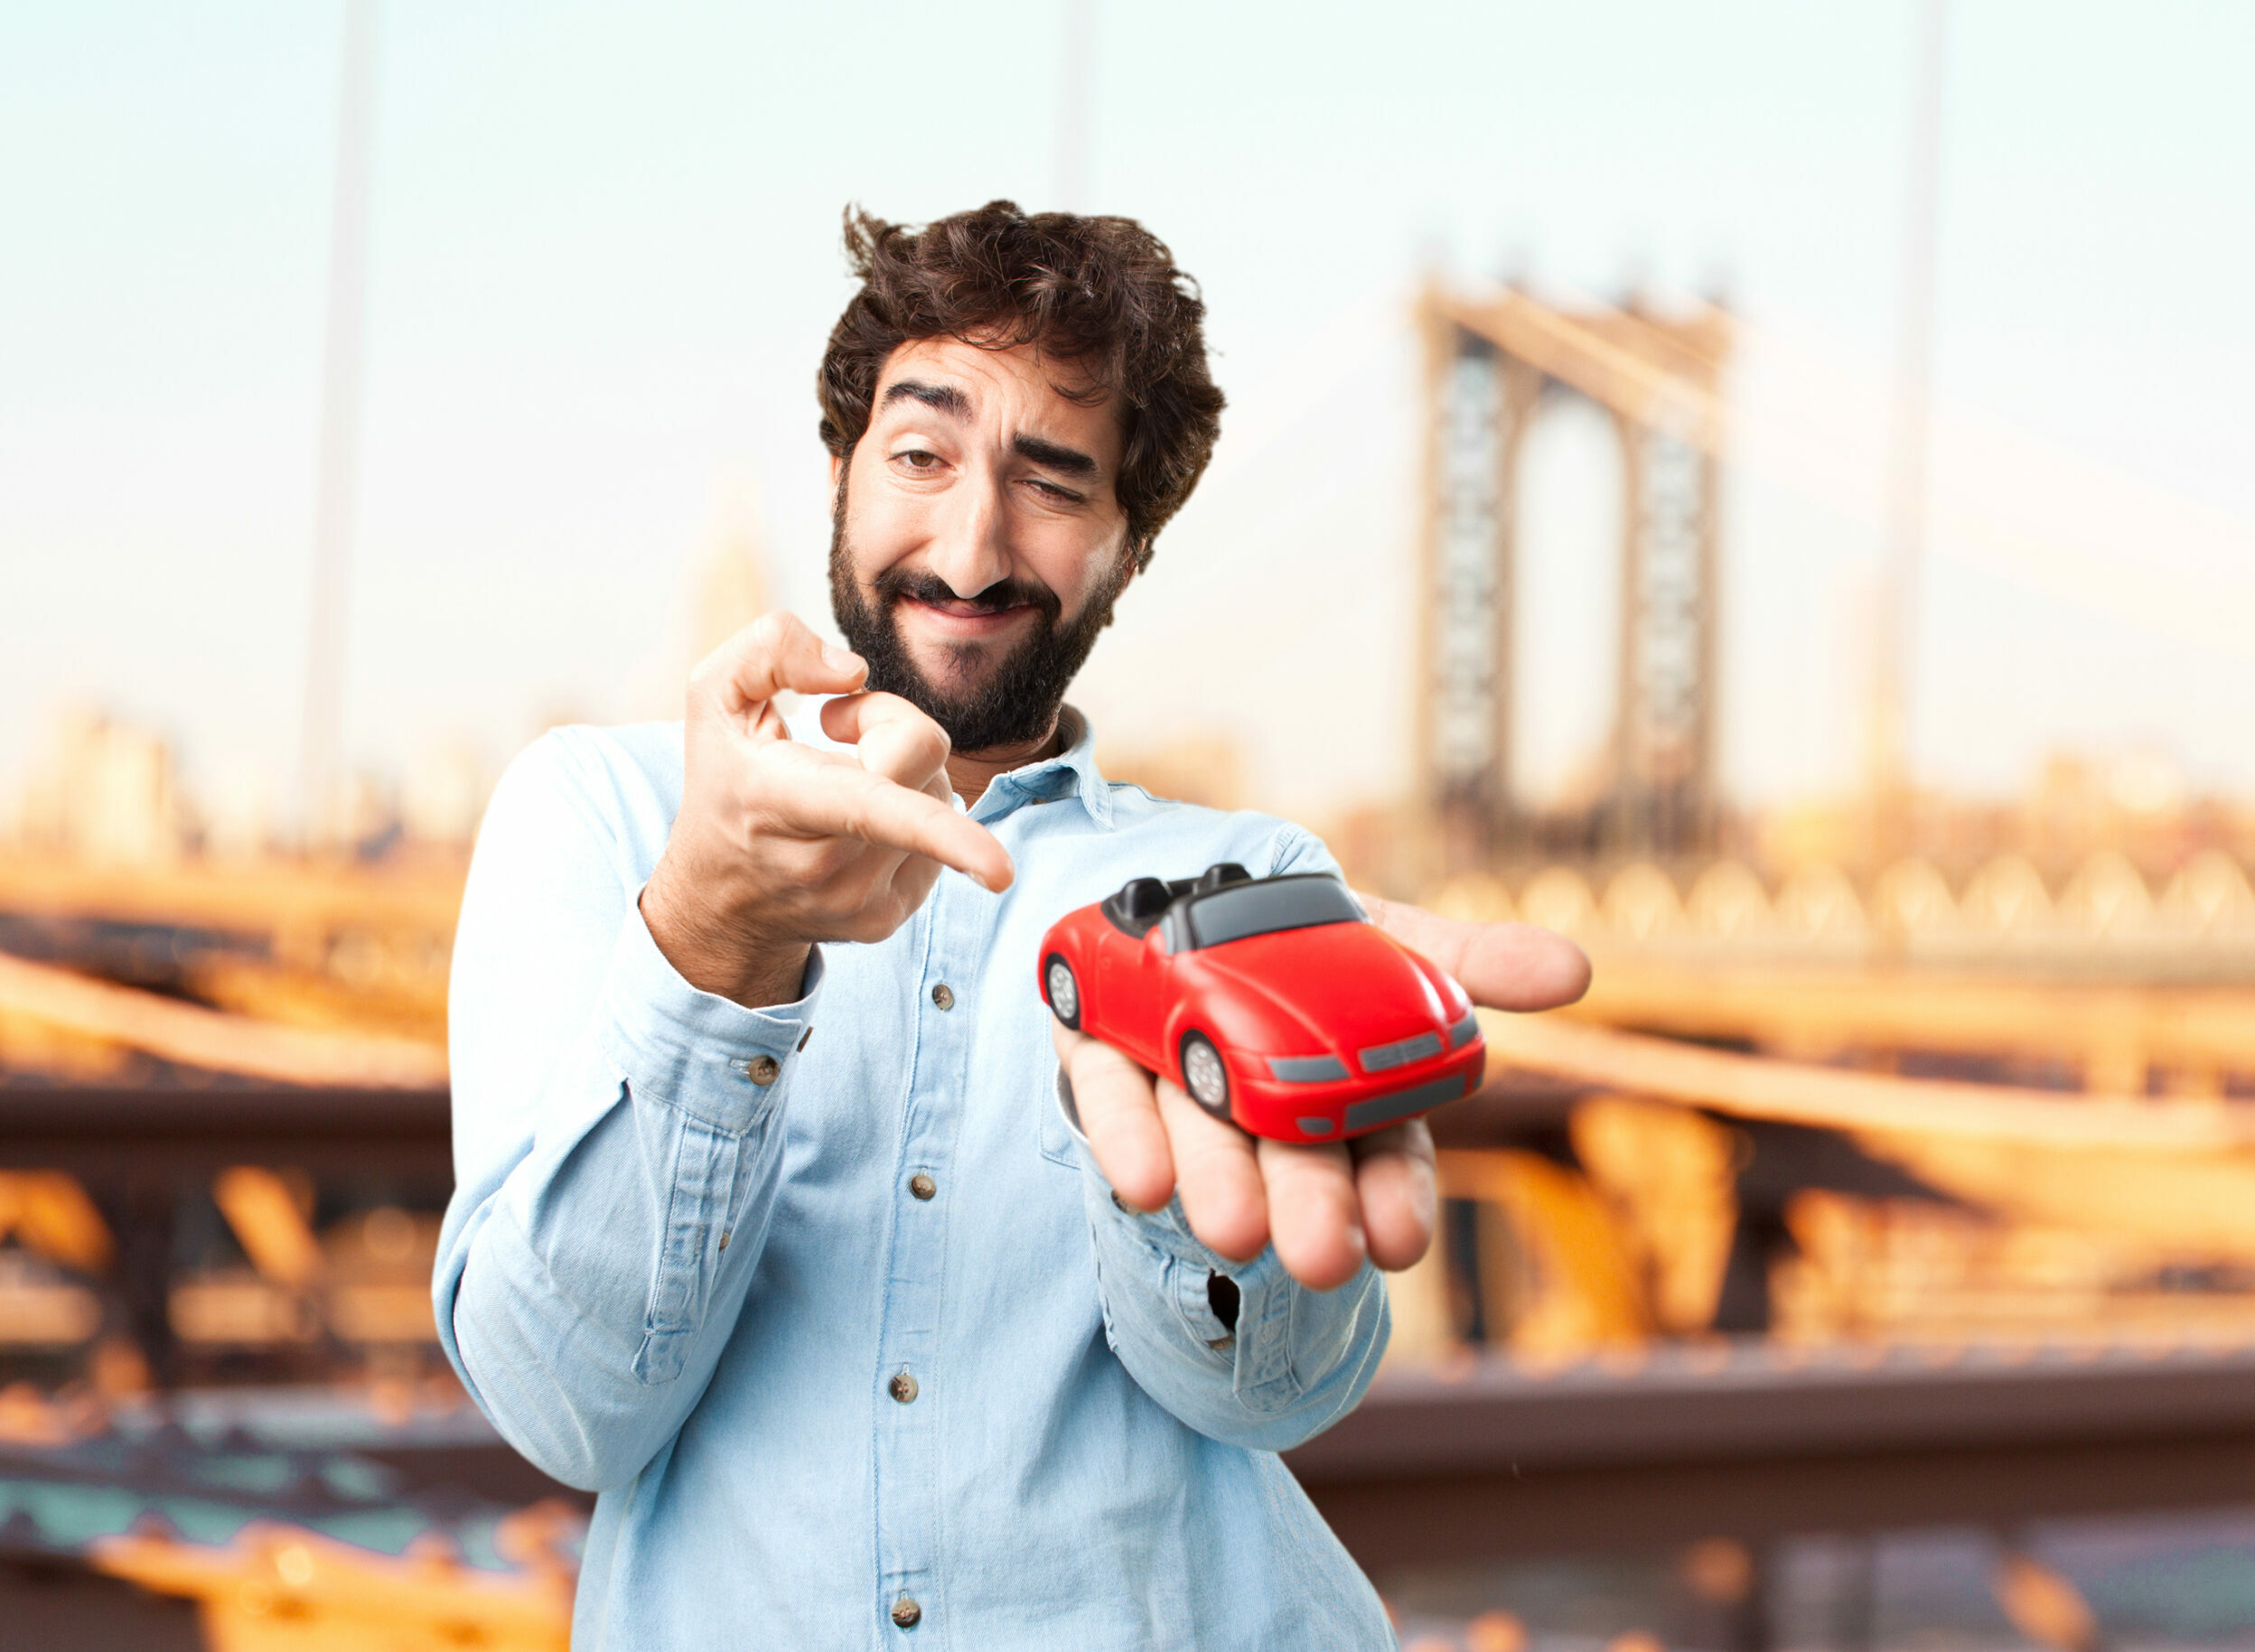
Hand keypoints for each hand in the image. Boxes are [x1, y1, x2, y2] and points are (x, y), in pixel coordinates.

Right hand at [641, 611, 1014, 1006]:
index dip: (946, 833)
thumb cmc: (725, 780)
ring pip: (941, 796)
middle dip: (891, 721)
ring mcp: (861, 901)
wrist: (719, 898)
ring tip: (845, 781)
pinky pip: (940, 840)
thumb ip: (770, 648)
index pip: (874, 810)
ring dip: (905, 771)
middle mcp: (826, 866)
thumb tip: (854, 672)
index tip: (1000, 869)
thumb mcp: (713, 696)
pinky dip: (912, 815)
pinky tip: (861, 824)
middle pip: (925, 759)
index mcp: (784, 804)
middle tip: (838, 729)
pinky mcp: (887, 918)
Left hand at [1054, 898, 1589, 1289]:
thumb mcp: (1396, 936)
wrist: (1186, 889)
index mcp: (1344, 1085)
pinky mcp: (1099, 1048)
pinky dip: (1125, 1133)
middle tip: (1318, 1261)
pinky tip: (1139, 1180)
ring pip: (1205, 1136)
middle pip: (1293, 1160)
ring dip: (1219, 1183)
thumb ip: (1473, 959)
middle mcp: (1264, 1098)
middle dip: (1309, 1207)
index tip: (1402, 1243)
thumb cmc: (1308, 938)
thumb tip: (1579, 970)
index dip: (1393, 1194)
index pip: (1381, 1153)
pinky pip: (1107, 1092)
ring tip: (1230, 1230)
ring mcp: (1179, 1077)